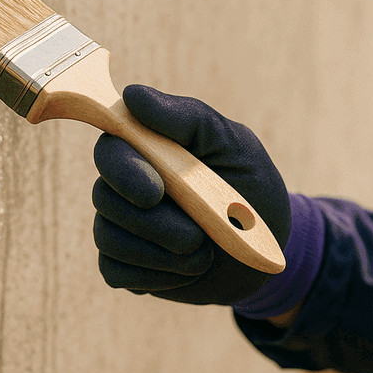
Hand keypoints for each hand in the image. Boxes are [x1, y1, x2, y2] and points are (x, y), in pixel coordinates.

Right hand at [92, 85, 291, 304]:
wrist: (267, 250)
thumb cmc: (250, 184)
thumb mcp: (234, 145)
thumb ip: (188, 119)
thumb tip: (133, 96)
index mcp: (148, 147)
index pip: (110, 148)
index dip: (124, 171)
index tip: (155, 193)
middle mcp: (126, 182)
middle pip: (105, 197)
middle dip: (153, 222)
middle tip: (196, 235)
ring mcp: (122, 224)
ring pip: (109, 238)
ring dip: (163, 251)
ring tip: (204, 252)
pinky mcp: (125, 264)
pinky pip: (116, 272)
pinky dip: (157, 275)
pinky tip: (187, 270)